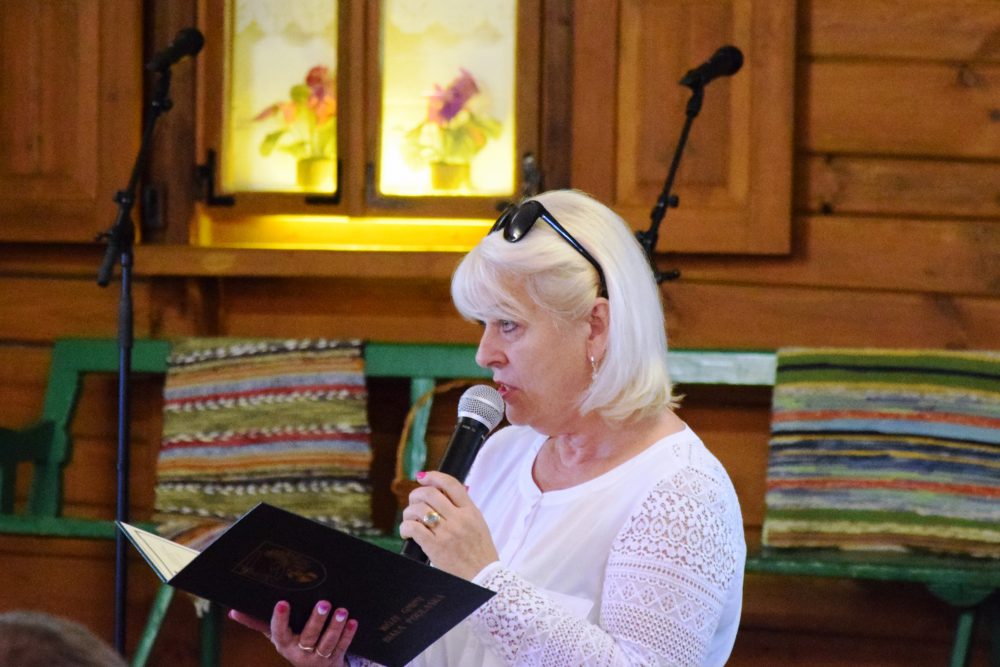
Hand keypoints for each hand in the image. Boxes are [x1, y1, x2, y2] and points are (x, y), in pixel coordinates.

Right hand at [228, 600, 356, 665]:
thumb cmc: (292, 644)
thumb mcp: (275, 636)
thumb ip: (257, 623)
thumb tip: (233, 611)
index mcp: (283, 644)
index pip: (279, 632)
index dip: (280, 618)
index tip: (282, 602)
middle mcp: (300, 653)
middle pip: (308, 637)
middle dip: (316, 621)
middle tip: (324, 603)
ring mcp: (318, 658)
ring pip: (327, 643)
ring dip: (335, 627)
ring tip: (341, 611)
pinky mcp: (335, 659)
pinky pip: (342, 647)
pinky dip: (348, 635)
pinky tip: (353, 621)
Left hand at [398, 471, 498, 578]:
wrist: (484, 578)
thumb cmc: (480, 552)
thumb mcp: (478, 524)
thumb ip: (463, 509)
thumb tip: (443, 494)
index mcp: (471, 511)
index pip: (451, 484)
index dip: (433, 476)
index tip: (423, 477)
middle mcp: (459, 519)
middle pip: (430, 494)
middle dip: (416, 494)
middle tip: (413, 502)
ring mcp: (447, 533)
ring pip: (418, 510)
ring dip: (409, 513)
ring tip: (410, 520)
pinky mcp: (435, 547)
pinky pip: (413, 528)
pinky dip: (406, 527)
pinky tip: (407, 532)